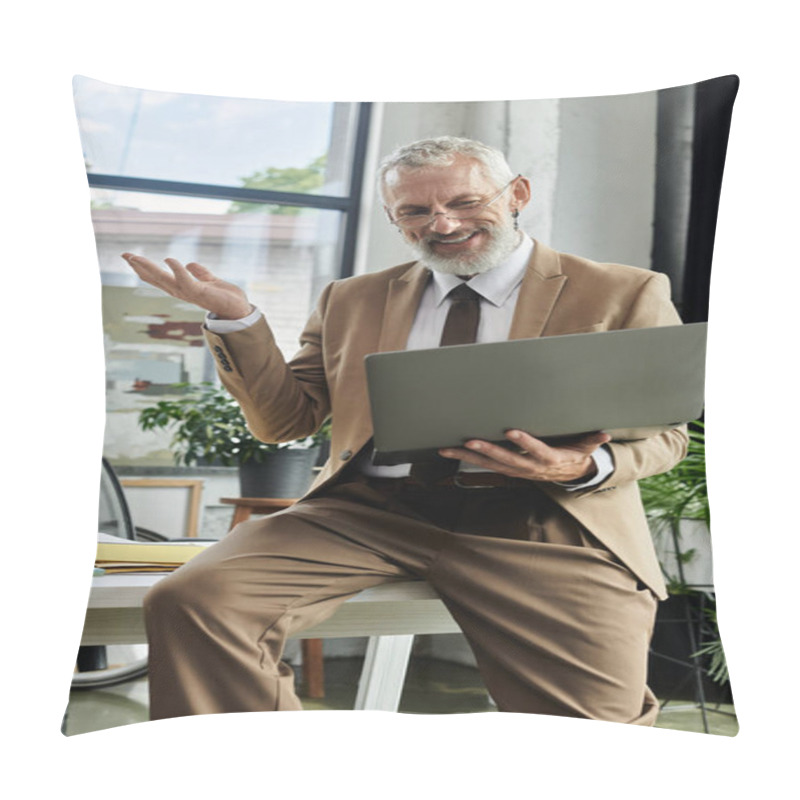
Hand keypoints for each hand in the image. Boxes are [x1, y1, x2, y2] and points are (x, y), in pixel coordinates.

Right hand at [121, 253, 251, 319]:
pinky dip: (178, 271)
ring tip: (136, 258)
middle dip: (140, 267)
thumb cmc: (226, 297)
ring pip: (165, 280)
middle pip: (157, 279)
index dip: (145, 268)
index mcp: (183, 288)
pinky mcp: (201, 293)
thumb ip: (200, 273)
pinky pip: (186, 281)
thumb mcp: (210, 280)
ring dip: (150, 269)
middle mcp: (183, 292)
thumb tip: (189, 264)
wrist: (240, 310)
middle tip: (124, 255)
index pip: (160, 278)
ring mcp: (190, 294)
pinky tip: (169, 260)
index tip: (130, 257)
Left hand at [439, 429, 611, 482]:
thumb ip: (592, 441)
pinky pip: (483, 465)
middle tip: (469, 441)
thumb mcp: (585, 449)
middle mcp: (529, 467)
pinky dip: (466, 460)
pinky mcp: (506, 470)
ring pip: (489, 464)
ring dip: (467, 458)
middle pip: (506, 459)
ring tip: (446, 449)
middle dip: (487, 450)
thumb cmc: (575, 455)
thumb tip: (606, 434)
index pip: (537, 450)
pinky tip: (449, 452)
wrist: (568, 476)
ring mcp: (515, 470)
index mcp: (549, 459)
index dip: (525, 442)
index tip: (511, 431)